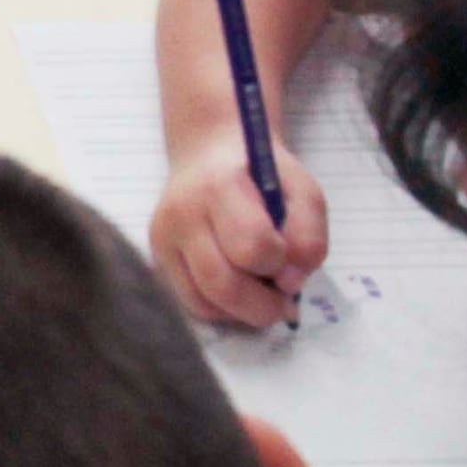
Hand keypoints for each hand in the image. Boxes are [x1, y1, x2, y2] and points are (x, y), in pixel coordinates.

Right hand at [150, 143, 325, 331]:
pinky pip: (193, 304)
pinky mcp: (158, 258)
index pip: (251, 246)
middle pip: (223, 285)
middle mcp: (182, 213)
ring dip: (243, 311)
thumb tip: (290, 283)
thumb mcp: (301, 190)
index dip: (279, 263)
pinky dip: (223, 309)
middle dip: (263, 304)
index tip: (288, 258)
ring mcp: (163, 239)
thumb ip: (309, 234)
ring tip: (262, 293)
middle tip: (283, 300)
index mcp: (220, 185)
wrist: (208, 155)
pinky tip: (240, 291)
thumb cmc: (260, 174)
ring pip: (205, 303)